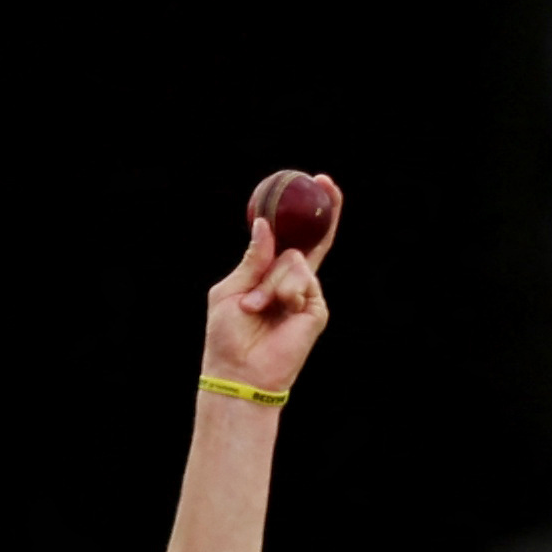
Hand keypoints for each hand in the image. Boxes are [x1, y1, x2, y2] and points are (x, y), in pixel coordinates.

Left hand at [201, 190, 336, 396]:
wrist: (238, 370)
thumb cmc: (227, 336)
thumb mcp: (230, 290)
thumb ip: (252, 259)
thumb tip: (267, 225)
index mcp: (268, 275)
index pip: (290, 240)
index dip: (300, 215)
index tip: (310, 184)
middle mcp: (291, 281)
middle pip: (312, 240)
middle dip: (323, 210)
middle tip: (325, 181)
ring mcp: (306, 294)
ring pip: (296, 261)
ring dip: (271, 282)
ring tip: (255, 307)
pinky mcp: (316, 309)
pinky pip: (303, 281)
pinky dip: (284, 291)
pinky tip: (276, 309)